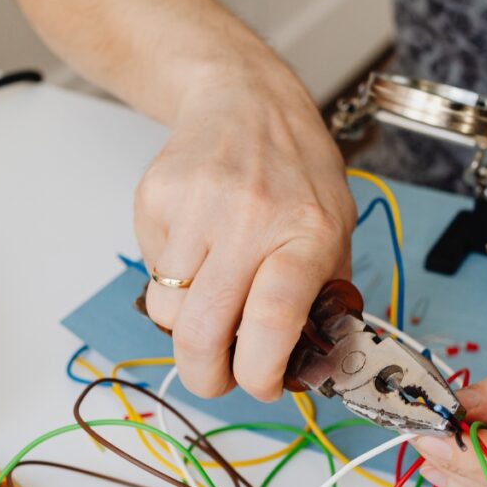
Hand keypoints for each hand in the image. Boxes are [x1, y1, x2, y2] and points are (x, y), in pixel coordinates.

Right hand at [135, 60, 355, 400]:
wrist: (244, 100)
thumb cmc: (297, 170)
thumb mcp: (336, 226)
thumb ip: (324, 293)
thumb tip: (311, 364)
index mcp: (307, 231)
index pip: (273, 318)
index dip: (260, 372)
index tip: (262, 385)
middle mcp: (250, 218)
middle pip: (201, 331)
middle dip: (205, 377)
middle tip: (217, 378)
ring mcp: (195, 206)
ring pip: (167, 310)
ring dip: (187, 324)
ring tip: (213, 291)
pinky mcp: (152, 198)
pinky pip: (150, 272)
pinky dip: (171, 279)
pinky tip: (197, 243)